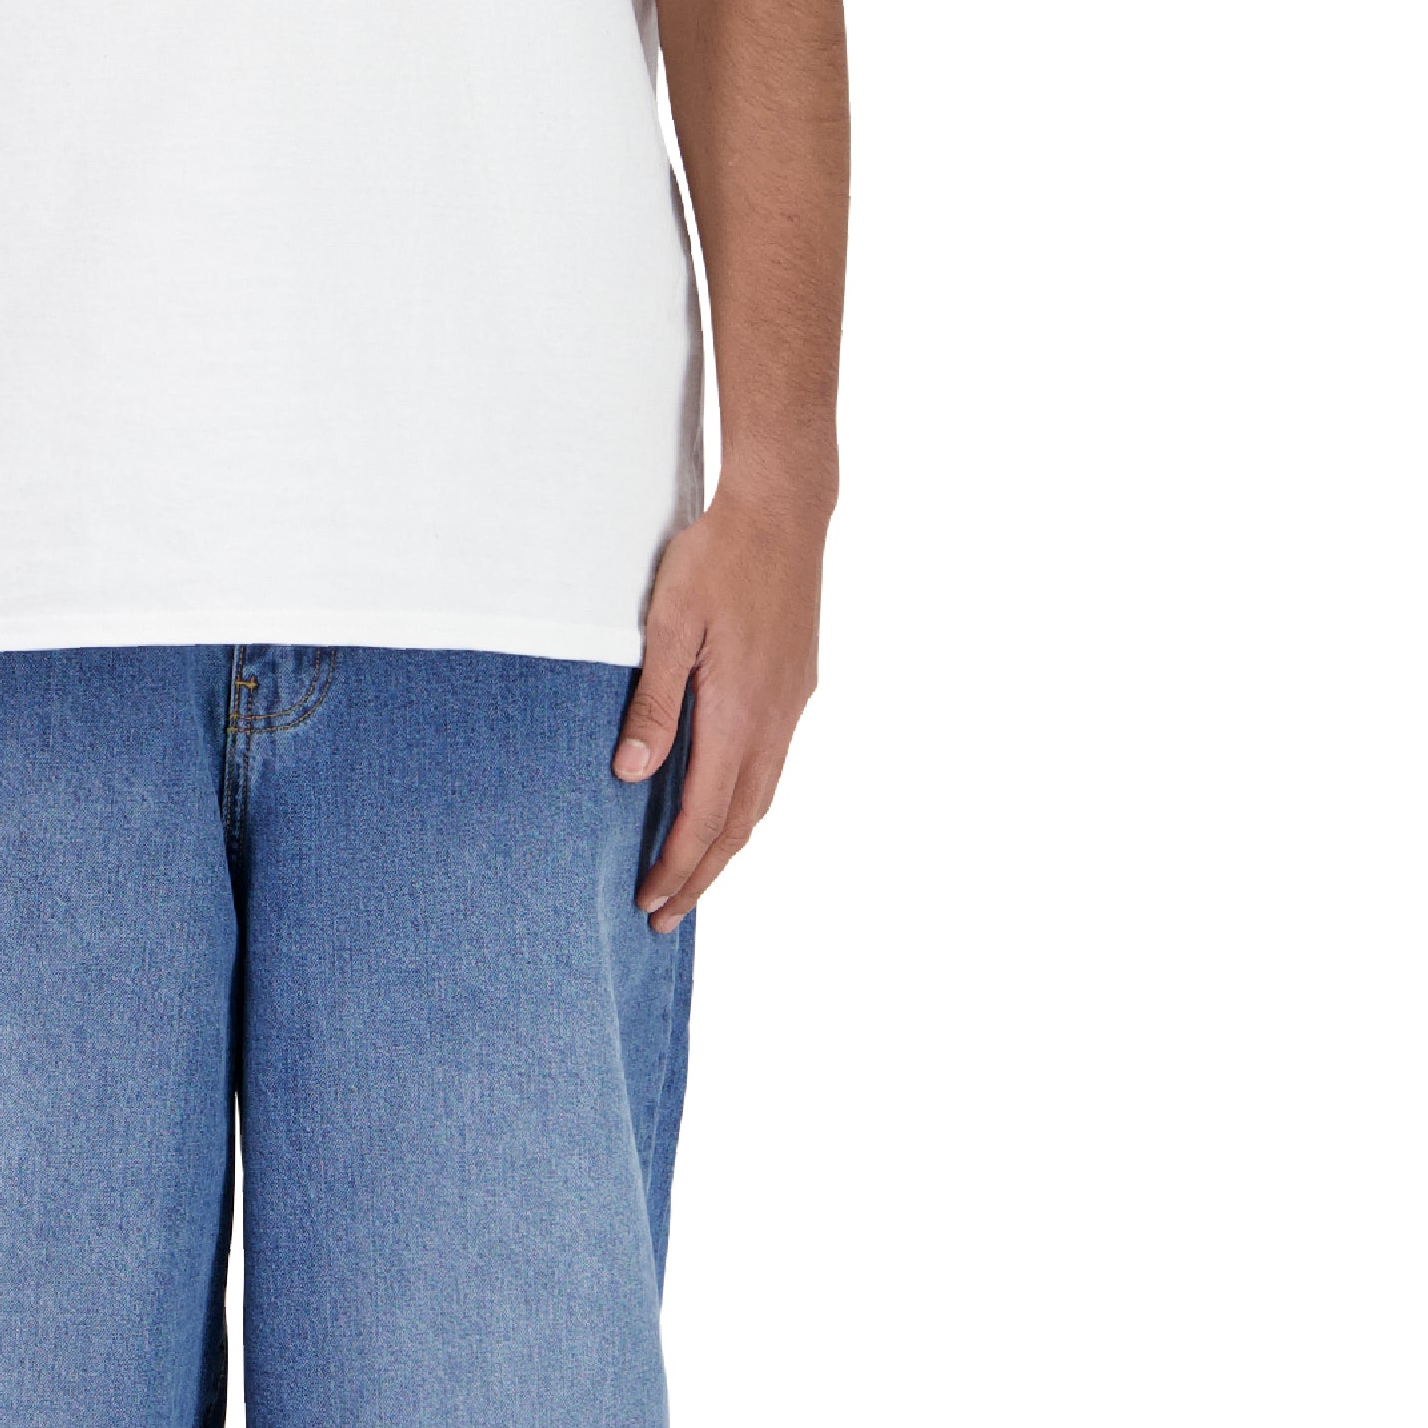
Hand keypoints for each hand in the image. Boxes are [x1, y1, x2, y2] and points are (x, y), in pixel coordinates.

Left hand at [615, 476, 826, 927]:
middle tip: (664, 917)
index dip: (678, 865)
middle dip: (701, 875)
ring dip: (724, 844)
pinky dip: (744, 804)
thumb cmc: (717, 557)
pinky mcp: (796, 687)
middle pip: (739, 823)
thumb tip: (631, 774)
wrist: (785, 510)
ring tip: (692, 877)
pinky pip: (771, 767)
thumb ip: (653, 702)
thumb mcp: (668, 623)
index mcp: (740, 711)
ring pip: (760, 798)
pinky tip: (723, 805)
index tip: (650, 902)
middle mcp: (774, 719)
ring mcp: (790, 705)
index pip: (706, 814)